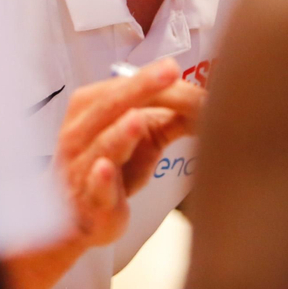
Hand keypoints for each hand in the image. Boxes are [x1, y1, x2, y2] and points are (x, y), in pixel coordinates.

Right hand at [53, 59, 203, 249]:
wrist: (84, 219)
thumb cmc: (113, 170)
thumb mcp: (142, 136)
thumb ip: (170, 115)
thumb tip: (209, 97)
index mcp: (89, 108)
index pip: (120, 87)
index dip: (151, 79)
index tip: (176, 69)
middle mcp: (78, 133)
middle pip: (110, 105)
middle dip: (139, 87)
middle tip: (169, 71)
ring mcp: (80, 167)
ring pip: (102, 146)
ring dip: (120, 133)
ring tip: (138, 119)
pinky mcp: (90, 202)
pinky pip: (94, 188)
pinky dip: (99, 178)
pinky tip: (105, 168)